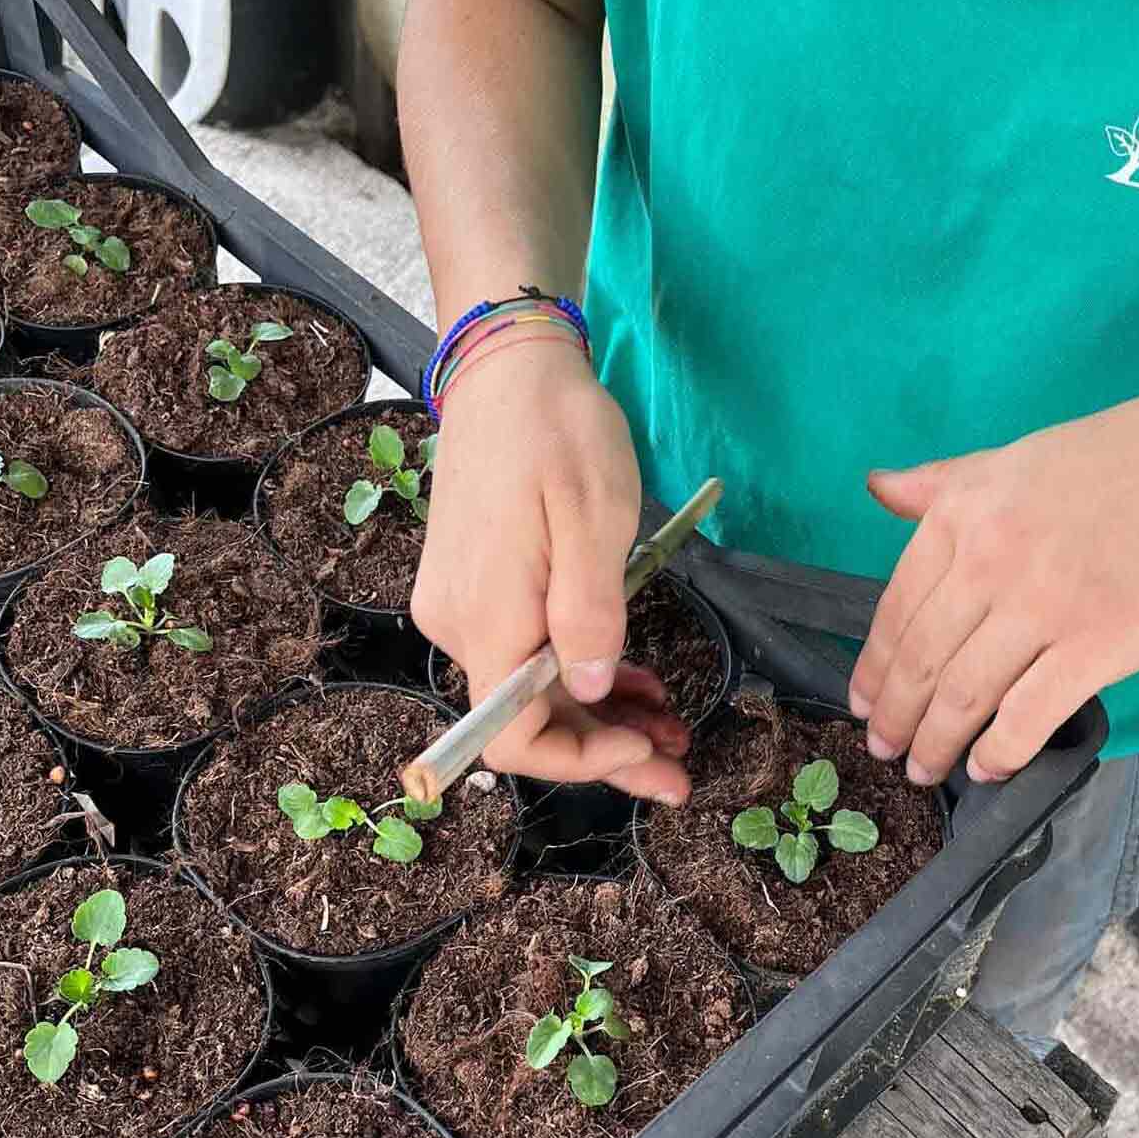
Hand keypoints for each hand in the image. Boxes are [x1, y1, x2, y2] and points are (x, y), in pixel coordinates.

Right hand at [412, 341, 690, 802]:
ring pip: (531, 691)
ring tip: (669, 724)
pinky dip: (580, 673)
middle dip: (605, 751)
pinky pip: (527, 653)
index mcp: (486, 616)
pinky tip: (630, 678)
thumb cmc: (556, 432)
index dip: (580, 761)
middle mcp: (459, 623)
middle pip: (526, 722)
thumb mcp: (595, 520)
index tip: (644, 752)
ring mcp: (463, 606)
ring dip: (599, 715)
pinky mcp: (477, 587)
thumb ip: (592, 614)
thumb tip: (590, 689)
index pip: (511, 737)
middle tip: (679, 769)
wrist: (507, 368)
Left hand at [848, 381, 1138, 784]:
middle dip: (896, 719)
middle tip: (884, 751)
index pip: (896, 609)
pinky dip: (1000, 751)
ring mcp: (1043, 605)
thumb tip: (876, 487)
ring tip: (925, 769)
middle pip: (923, 661)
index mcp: (962, 515)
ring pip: (965, 695)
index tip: (865, 703)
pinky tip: (988, 768)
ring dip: (937, 744)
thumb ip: (941, 483)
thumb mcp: (1013, 456)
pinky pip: (1030, 714)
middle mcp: (990, 560)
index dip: (875, 668)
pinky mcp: (1100, 644)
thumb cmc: (1123, 456)